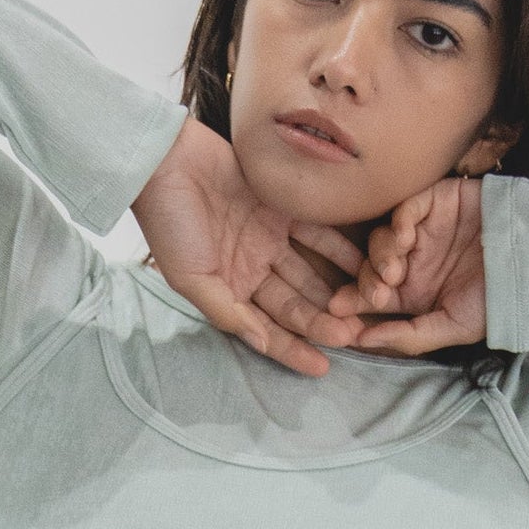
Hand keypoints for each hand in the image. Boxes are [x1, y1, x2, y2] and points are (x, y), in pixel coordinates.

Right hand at [129, 117, 362, 379]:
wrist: (164, 160)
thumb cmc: (168, 222)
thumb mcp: (189, 276)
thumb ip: (226, 311)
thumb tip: (261, 343)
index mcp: (230, 292)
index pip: (268, 329)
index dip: (294, 350)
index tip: (323, 368)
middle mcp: (252, 271)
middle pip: (295, 304)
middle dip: (322, 323)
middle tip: (353, 336)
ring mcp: (268, 240)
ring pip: (309, 273)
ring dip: (336, 291)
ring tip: (364, 305)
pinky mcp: (281, 209)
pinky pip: (316, 234)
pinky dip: (339, 250)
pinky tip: (363, 265)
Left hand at [326, 174, 488, 355]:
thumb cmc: (497, 300)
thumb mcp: (453, 327)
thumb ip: (409, 336)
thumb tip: (361, 343)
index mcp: (412, 294)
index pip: (370, 296)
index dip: (351, 303)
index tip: (339, 312)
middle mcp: (412, 262)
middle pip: (370, 266)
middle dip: (366, 281)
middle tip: (377, 295)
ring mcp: (422, 231)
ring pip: (382, 238)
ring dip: (381, 255)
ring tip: (396, 270)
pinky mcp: (434, 202)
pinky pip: (405, 208)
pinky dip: (399, 222)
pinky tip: (406, 239)